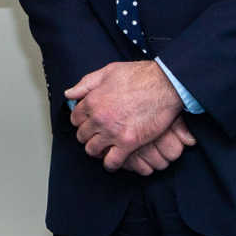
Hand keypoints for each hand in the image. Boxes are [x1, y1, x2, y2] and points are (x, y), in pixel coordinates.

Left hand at [65, 60, 185, 170]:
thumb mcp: (108, 71)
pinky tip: (113, 160)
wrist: (166, 85)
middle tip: (97, 135)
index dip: (81, 121)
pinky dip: (110, 164)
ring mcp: (112, 132)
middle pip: (82, 135)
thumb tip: (69, 94)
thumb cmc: (140, 76)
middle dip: (88, 135)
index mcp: (92, 101)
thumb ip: (86, 83)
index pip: (75, 119)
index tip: (88, 122)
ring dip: (96, 149)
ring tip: (104, 147)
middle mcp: (99, 118)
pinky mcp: (128, 143)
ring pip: (92, 150)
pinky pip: (111, 162)